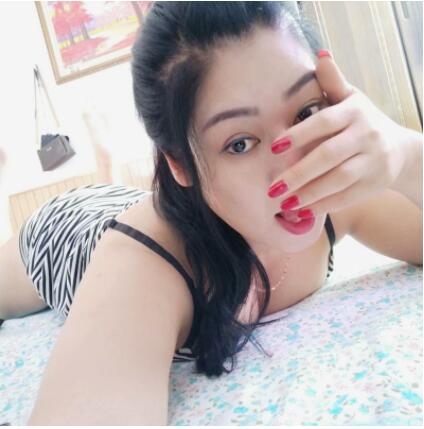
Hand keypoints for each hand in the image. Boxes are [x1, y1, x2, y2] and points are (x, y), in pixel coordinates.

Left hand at [267, 50, 408, 217]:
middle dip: (298, 173)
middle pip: (328, 156)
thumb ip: (333, 83)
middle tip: (272, 187)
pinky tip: (303, 210)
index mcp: (354, 112)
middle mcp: (366, 136)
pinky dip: (324, 205)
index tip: (274, 146)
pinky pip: (347, 197)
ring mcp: (373, 161)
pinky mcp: (375, 183)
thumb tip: (320, 54)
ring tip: (285, 203)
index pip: (324, 122)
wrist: (402, 150)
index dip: (299, 134)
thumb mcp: (352, 99)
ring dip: (309, 194)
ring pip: (338, 180)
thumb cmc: (364, 122)